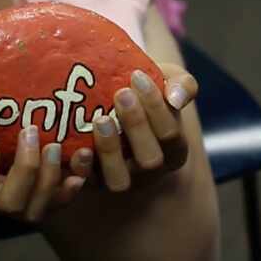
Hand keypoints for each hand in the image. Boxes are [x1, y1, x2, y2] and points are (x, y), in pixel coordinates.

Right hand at [0, 92, 90, 221]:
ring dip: (52, 180)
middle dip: (29, 170)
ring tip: (60, 147)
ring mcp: (4, 199)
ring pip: (34, 210)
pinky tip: (80, 168)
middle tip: (35, 133)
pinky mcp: (27, 193)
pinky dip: (68, 189)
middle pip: (10, 204)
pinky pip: (52, 205)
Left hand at [85, 63, 198, 191]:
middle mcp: (150, 171)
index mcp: (173, 149)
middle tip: (122, 94)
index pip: (170, 134)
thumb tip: (176, 97)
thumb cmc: (145, 93)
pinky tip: (79, 149)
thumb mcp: (167, 82)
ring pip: (120, 180)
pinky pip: (87, 184)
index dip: (156, 107)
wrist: (113, 104)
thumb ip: (181, 85)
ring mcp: (122, 179)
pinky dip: (83, 169)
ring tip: (100, 119)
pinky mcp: (93, 183)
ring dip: (110, 150)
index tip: (138, 76)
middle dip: (136, 126)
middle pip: (150, 160)